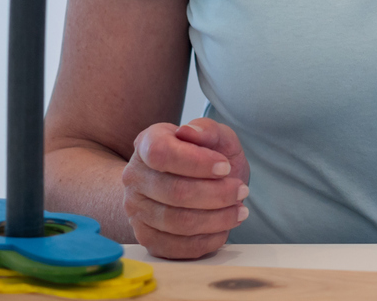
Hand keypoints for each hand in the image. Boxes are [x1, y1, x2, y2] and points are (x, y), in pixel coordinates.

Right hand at [119, 118, 251, 259]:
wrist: (185, 182)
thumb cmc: (203, 158)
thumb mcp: (215, 137)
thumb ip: (208, 129)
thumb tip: (191, 132)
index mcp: (147, 143)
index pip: (161, 153)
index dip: (196, 162)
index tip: (225, 167)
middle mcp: (135, 177)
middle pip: (174, 191)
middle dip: (217, 194)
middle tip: (241, 190)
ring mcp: (137, 210)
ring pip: (177, 222)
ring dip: (216, 218)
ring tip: (239, 210)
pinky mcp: (147, 238)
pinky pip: (176, 247)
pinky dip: (206, 240)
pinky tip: (224, 229)